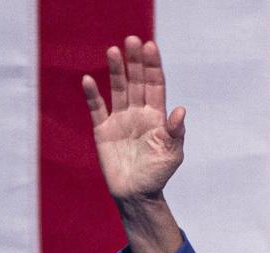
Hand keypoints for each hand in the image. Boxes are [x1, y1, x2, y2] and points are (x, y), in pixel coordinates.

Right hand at [82, 36, 184, 200]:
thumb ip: (175, 132)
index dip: (153, 67)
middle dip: (135, 62)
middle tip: (133, 40)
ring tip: (114, 51)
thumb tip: (180, 110)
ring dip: (116, 71)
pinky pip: (97, 108)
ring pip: (117, 89)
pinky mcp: (103, 130)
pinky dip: (93, 95)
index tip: (151, 47)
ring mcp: (120, 120)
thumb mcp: (172, 154)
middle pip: (136, 82)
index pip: (155, 86)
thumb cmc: (158, 174)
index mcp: (157, 117)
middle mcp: (138, 113)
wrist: (137, 195)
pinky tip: (88, 80)